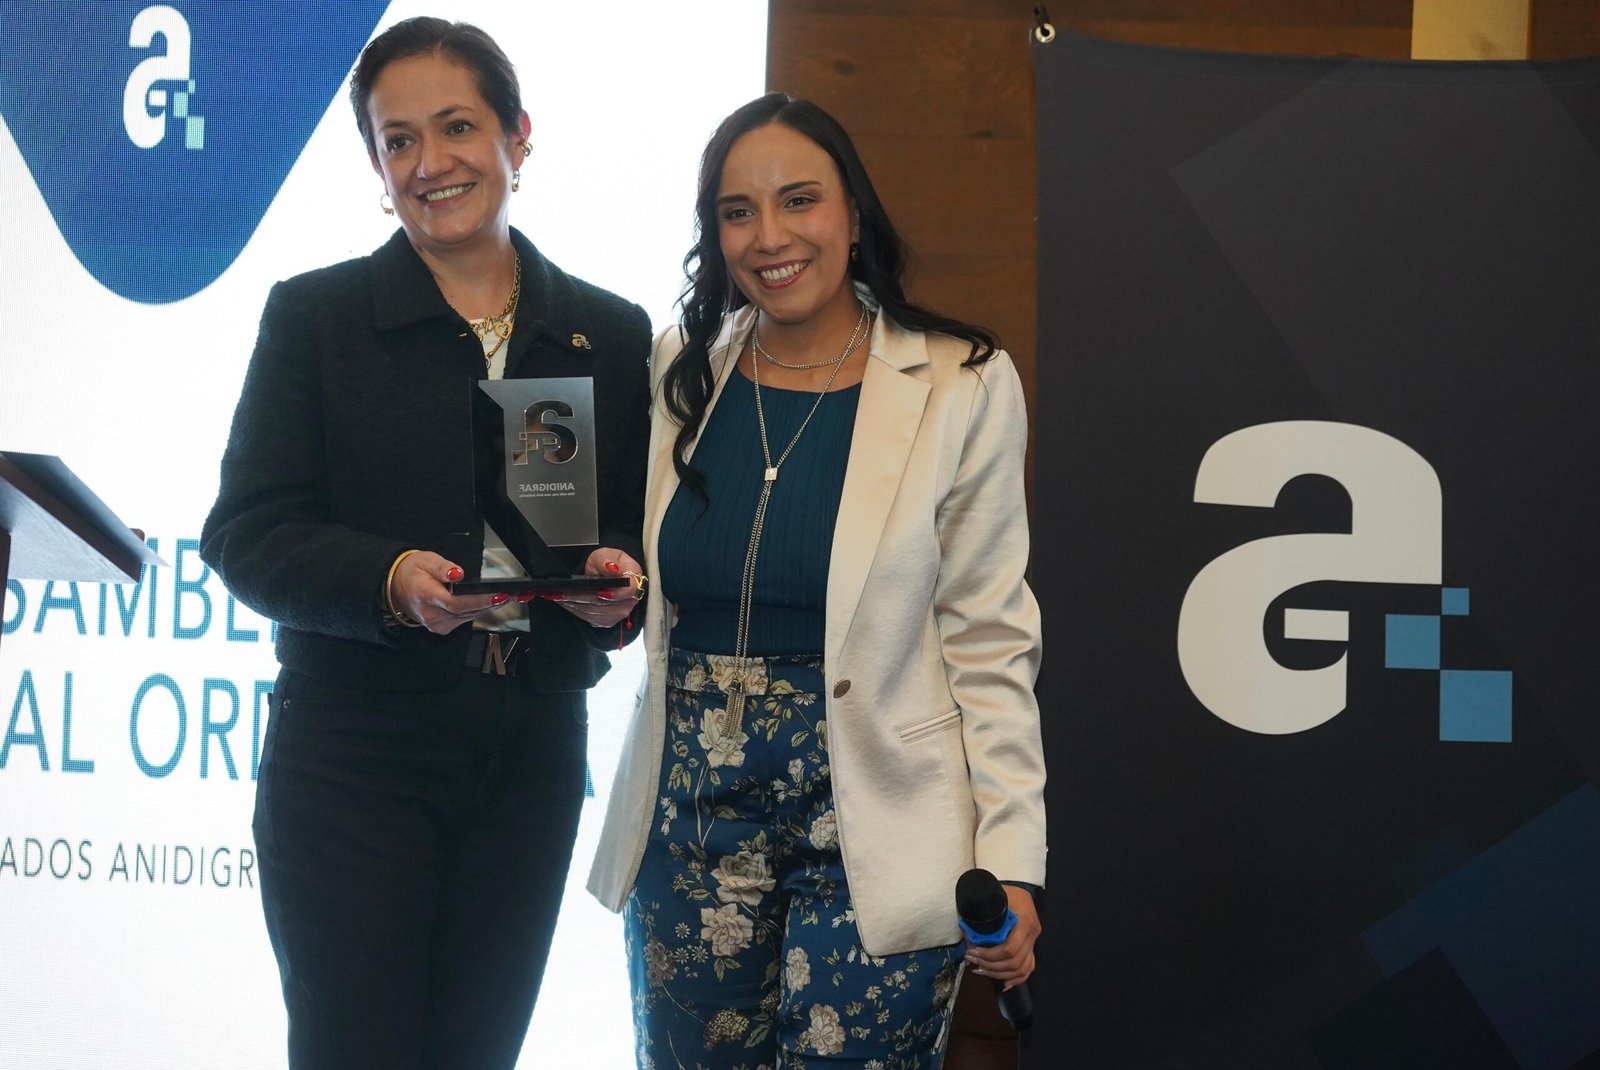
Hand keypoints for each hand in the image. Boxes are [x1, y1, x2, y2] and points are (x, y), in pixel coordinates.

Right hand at [388, 551, 505, 634]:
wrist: (396, 586)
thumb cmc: (412, 572)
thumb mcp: (426, 560)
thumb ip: (443, 567)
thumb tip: (458, 573)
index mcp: (426, 595)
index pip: (458, 602)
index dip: (481, 600)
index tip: (501, 595)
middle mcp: (432, 614)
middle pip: (467, 611)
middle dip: (493, 602)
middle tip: (515, 594)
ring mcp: (436, 624)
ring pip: (469, 616)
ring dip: (490, 607)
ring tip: (511, 597)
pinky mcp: (441, 628)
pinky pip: (464, 619)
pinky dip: (479, 611)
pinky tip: (492, 603)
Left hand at [543, 548, 644, 627]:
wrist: (607, 574)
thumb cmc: (609, 564)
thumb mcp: (607, 554)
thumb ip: (608, 560)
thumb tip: (612, 568)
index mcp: (634, 581)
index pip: (629, 591)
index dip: (613, 593)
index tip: (597, 591)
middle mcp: (629, 601)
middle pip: (605, 603)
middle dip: (582, 597)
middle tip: (562, 592)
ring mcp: (618, 613)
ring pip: (594, 611)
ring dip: (574, 603)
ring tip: (558, 595)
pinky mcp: (607, 621)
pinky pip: (589, 617)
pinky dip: (575, 609)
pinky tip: (564, 601)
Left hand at [963, 884, 1040, 989]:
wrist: (1020, 885)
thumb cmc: (1004, 890)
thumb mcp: (992, 898)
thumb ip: (979, 915)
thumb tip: (967, 937)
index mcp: (1024, 923)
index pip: (1008, 949)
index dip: (989, 955)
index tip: (973, 952)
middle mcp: (1032, 934)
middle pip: (1014, 962)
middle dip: (991, 966)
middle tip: (973, 961)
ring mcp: (1034, 941)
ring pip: (1021, 968)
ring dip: (999, 974)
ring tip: (981, 970)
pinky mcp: (1032, 945)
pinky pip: (1028, 967)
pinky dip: (1018, 978)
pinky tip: (1005, 984)